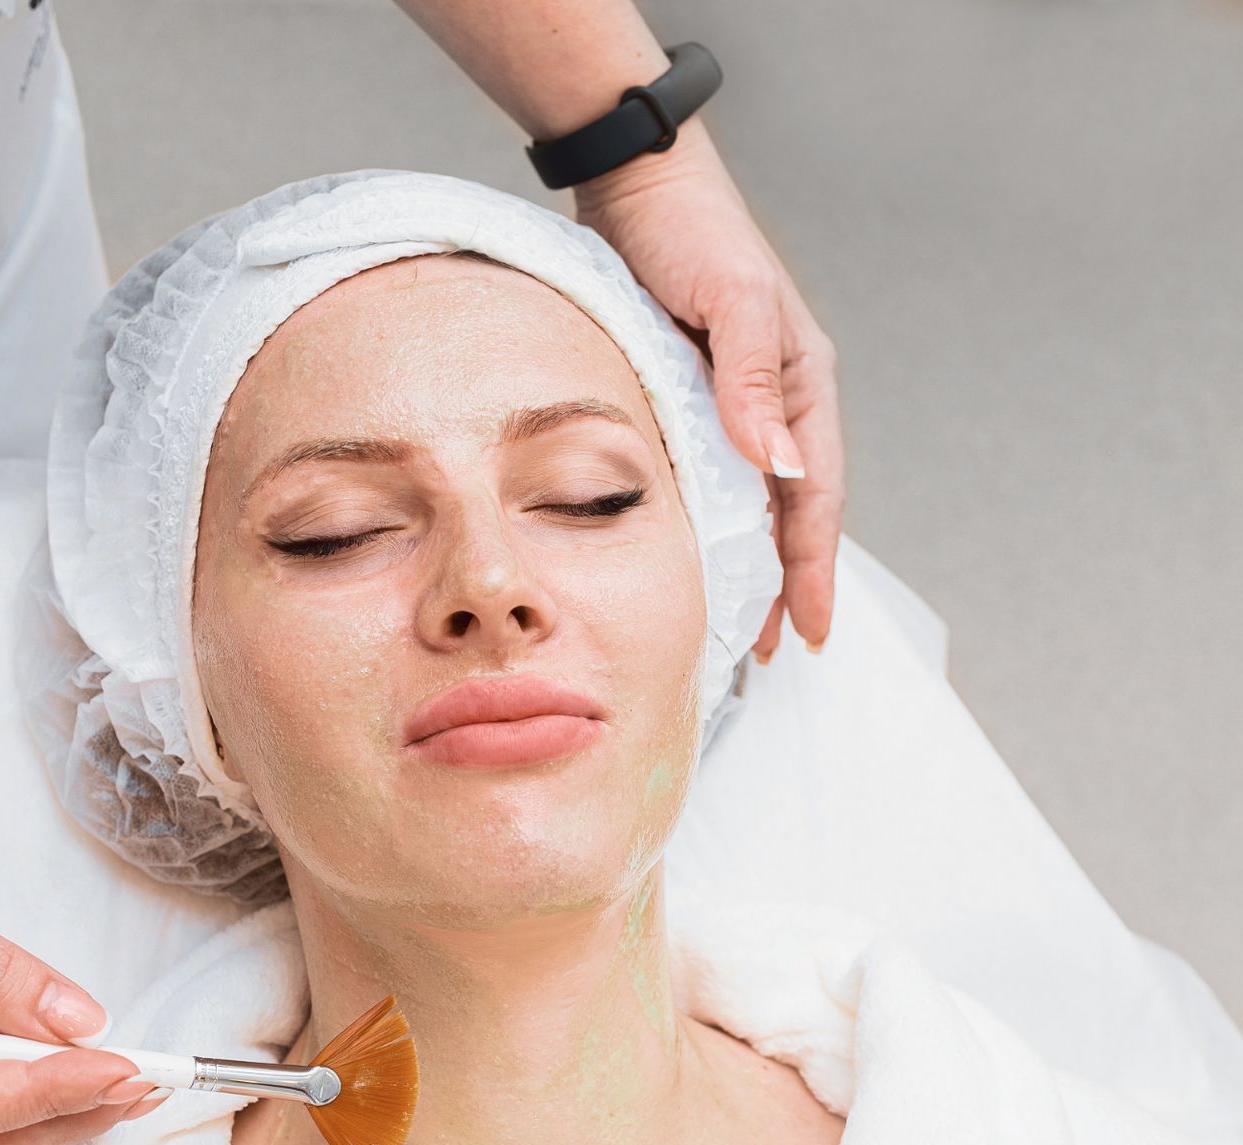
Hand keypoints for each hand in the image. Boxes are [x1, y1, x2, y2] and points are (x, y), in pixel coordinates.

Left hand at [573, 120, 843, 657]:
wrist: (637, 184)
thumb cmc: (690, 231)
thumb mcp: (731, 299)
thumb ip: (753, 379)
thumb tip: (777, 464)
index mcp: (803, 384)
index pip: (815, 497)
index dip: (811, 568)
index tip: (805, 630)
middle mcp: (776, 400)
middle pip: (788, 512)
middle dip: (781, 582)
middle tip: (760, 652)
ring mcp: (735, 401)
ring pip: (749, 501)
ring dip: (745, 561)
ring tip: (728, 621)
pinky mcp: (691, 396)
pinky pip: (708, 475)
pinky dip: (706, 522)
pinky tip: (686, 553)